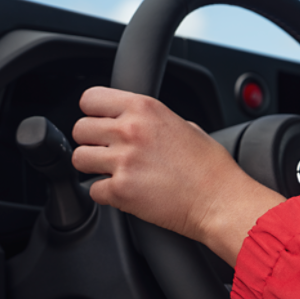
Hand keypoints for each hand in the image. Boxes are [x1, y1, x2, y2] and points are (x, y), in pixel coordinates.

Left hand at [72, 86, 283, 265]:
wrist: (221, 199)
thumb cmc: (210, 166)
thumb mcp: (185, 125)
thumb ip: (152, 121)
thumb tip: (135, 123)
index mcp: (145, 108)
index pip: (91, 99)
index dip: (92, 112)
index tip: (98, 122)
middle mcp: (130, 130)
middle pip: (79, 129)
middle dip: (91, 142)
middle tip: (108, 152)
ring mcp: (123, 161)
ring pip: (78, 159)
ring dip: (93, 168)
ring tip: (115, 173)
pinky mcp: (120, 191)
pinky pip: (92, 191)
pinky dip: (106, 194)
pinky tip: (126, 192)